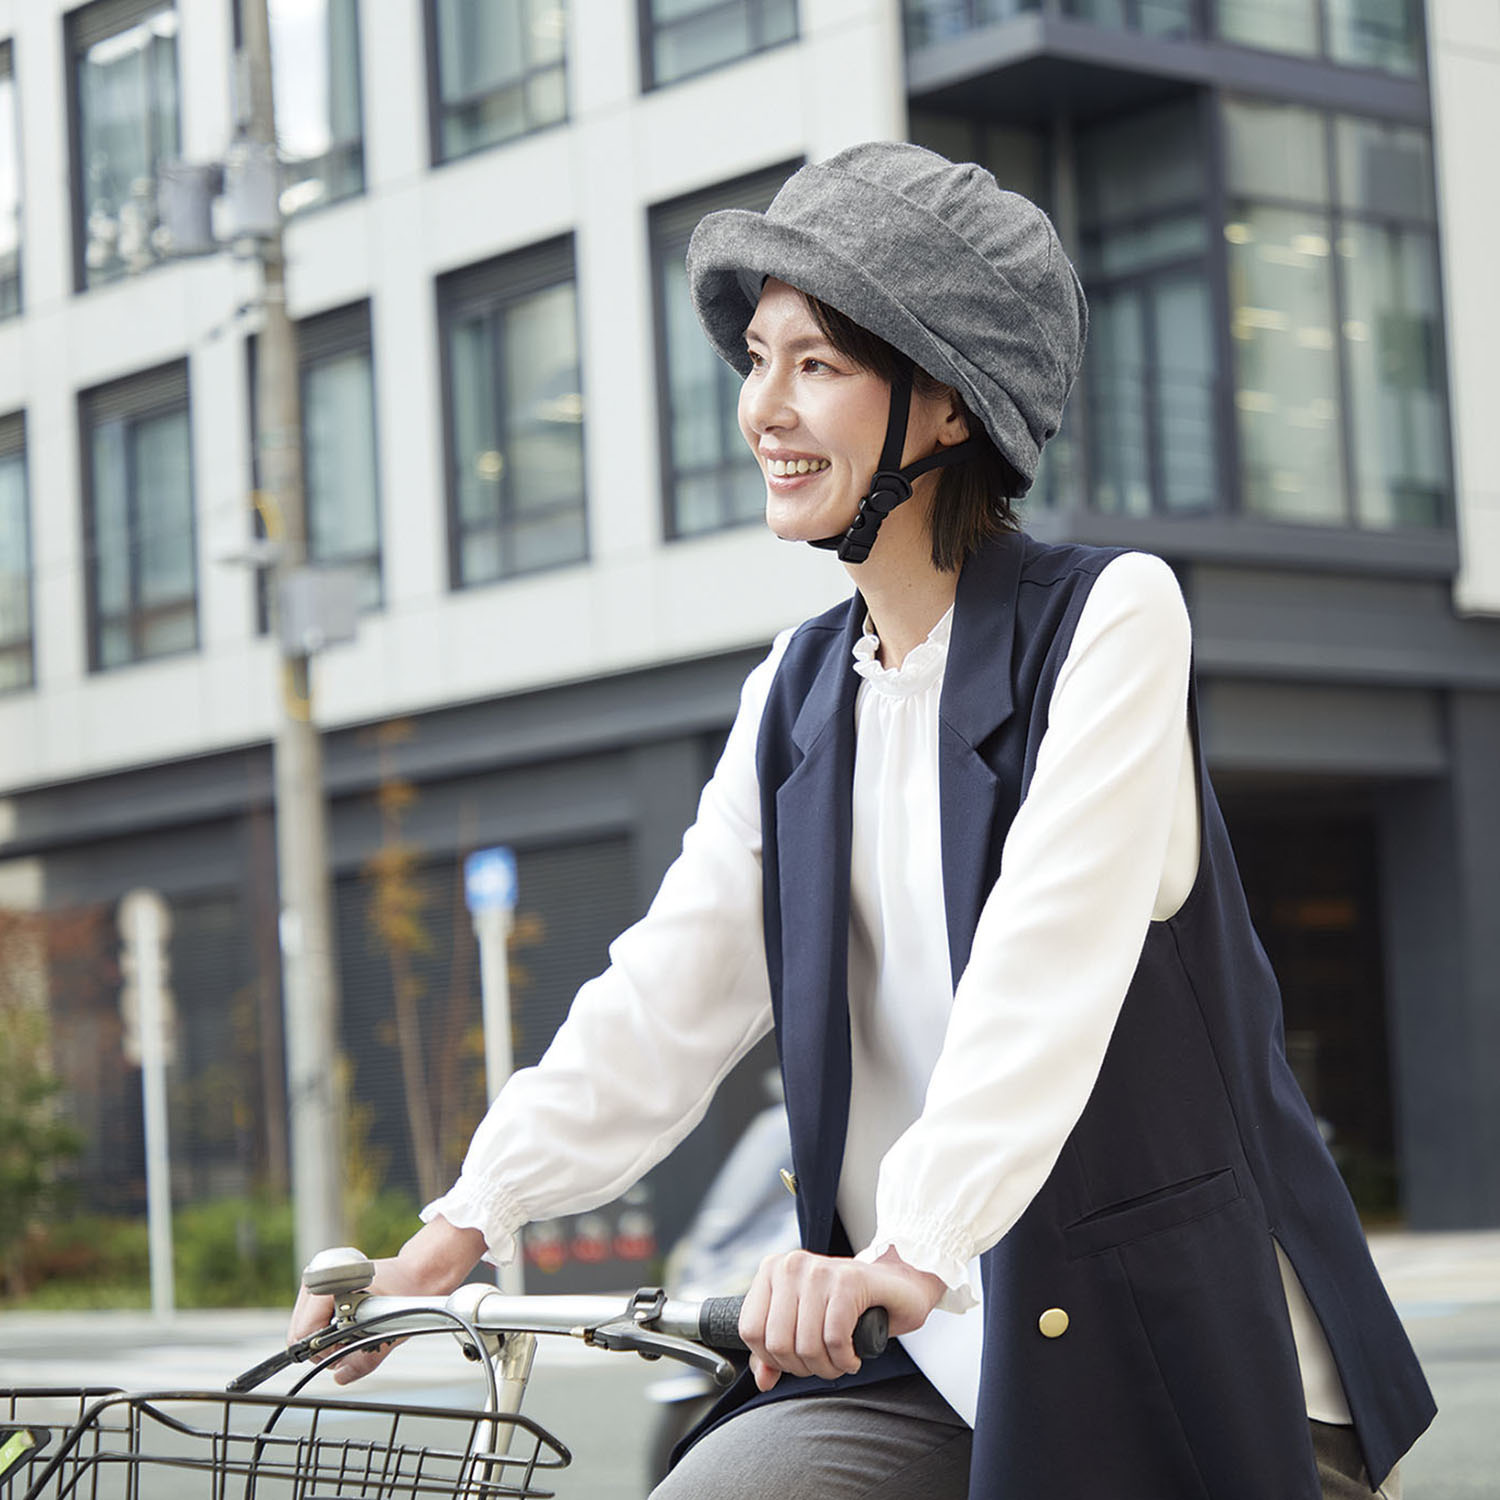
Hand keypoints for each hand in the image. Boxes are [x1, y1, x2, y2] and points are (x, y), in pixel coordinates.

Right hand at [286, 1216, 488, 1384]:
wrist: (416, 1274)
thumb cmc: (406, 1293)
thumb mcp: (390, 1329)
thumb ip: (363, 1357)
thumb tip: (340, 1376)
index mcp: (331, 1280)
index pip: (304, 1331)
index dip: (324, 1350)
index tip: (346, 1350)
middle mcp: (318, 1277)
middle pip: (299, 1331)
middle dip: (324, 1347)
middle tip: (353, 1341)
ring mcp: (317, 1281)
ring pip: (304, 1328)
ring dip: (326, 1339)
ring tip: (354, 1329)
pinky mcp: (320, 1289)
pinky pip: (312, 1322)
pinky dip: (328, 1330)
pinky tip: (349, 1322)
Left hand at [737, 1246, 945, 1391]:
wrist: (897, 1286)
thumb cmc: (847, 1306)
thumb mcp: (803, 1325)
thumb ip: (774, 1351)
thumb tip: (762, 1380)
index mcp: (772, 1271)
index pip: (750, 1330)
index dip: (772, 1359)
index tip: (796, 1361)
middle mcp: (791, 1265)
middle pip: (777, 1342)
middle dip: (802, 1367)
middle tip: (824, 1364)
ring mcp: (819, 1270)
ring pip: (806, 1344)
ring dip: (827, 1368)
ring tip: (840, 1362)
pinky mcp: (849, 1280)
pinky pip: (835, 1338)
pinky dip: (845, 1360)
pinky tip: (853, 1357)